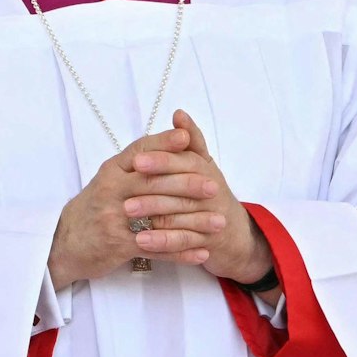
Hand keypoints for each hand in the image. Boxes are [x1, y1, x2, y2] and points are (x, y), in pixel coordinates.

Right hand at [49, 124, 218, 289]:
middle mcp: (110, 191)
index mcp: (110, 171)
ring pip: (159, 216)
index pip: (139, 151)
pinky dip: (181, 252)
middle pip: (152, 182)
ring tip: (220, 223)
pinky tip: (202, 253)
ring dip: (193, 222)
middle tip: (215, 186)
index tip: (187, 137)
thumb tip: (164, 145)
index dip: (163, 144)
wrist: (63, 243)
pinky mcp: (117, 244)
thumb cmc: (93, 209)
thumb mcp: (108, 182)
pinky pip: (156, 248)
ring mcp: (112, 217)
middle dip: (187, 183)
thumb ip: (133, 166)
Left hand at [123, 109, 273, 287]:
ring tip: (127, 218)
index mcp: (205, 169)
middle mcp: (212, 191)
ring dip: (153, 217)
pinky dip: (164, 242)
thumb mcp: (200, 163)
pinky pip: (185, 242)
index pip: (184, 161)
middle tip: (124, 195)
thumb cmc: (209, 190)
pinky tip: (141, 242)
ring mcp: (213, 217)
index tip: (136, 162)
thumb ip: (189, 140)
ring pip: (181, 216)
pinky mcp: (209, 240)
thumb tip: (179, 113)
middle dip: (151, 191)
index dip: (161, 161)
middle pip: (182, 189)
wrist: (232, 231)